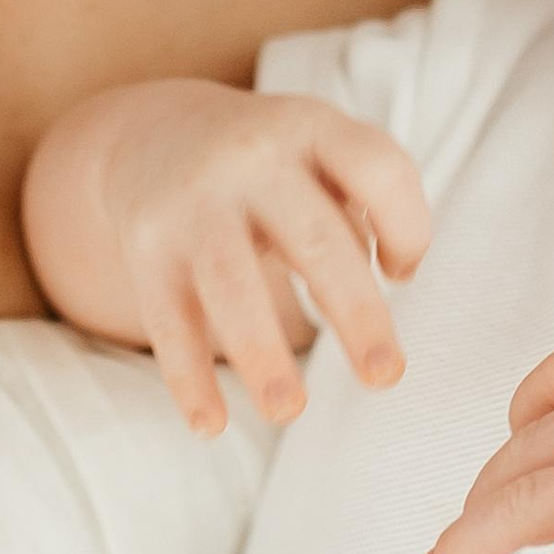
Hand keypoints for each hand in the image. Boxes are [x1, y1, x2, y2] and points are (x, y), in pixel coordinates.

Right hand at [93, 84, 429, 434]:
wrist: (153, 134)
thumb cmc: (272, 162)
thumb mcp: (321, 149)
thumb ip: (371, 199)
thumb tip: (398, 276)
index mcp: (311, 128)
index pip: (378, 169)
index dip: (407, 225)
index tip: (402, 274)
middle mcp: (252, 159)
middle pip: (314, 239)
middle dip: (356, 312)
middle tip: (385, 377)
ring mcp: (193, 202)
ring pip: (232, 284)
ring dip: (262, 353)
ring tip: (290, 411)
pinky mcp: (146, 245)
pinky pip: (168, 319)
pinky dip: (187, 377)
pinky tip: (209, 426)